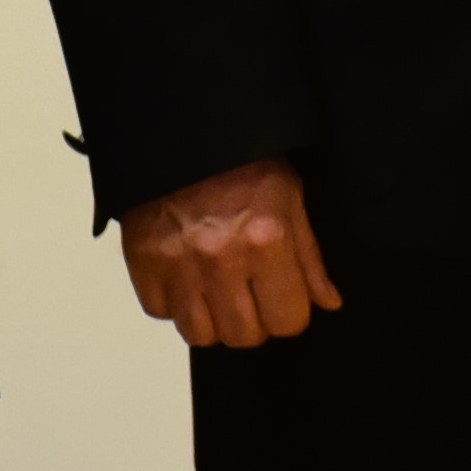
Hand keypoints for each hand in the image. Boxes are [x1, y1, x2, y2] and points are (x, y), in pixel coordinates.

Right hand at [123, 156, 346, 348]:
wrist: (183, 134)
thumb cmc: (242, 162)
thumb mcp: (290, 198)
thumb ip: (309, 257)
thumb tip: (327, 302)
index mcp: (267, 241)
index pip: (288, 321)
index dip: (289, 314)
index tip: (283, 300)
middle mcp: (222, 260)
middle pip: (244, 336)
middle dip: (254, 322)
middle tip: (251, 295)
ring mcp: (178, 265)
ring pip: (200, 334)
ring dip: (213, 320)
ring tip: (218, 290)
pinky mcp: (142, 263)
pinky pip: (160, 312)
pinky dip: (174, 303)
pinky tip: (187, 276)